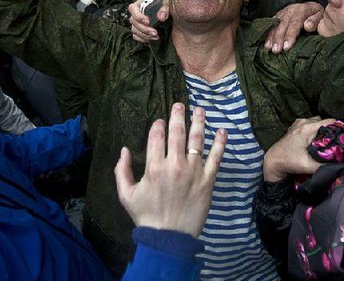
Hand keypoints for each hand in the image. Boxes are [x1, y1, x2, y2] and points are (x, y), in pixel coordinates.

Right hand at [115, 103, 226, 236]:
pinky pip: (216, 157)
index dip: (158, 125)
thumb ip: (122, 171)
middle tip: (179, 105)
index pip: (157, 136)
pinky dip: (220, 143)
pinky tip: (222, 131)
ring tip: (200, 109)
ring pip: (197, 140)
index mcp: (154, 166)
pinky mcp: (207, 180)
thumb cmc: (146, 216)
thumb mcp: (125, 195)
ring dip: (199, 122)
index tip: (160, 121)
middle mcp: (174, 164)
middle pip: (177, 132)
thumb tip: (123, 150)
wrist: (168, 238)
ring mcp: (193, 171)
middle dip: (178, 115)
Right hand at [129, 0, 169, 42]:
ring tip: (155, 36)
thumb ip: (165, 9)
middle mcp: (137, 12)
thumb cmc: (165, 7)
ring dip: (144, 35)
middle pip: (133, 21)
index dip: (138, 16)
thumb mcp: (167, 4)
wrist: (168, 15)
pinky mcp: (138, 29)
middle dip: (144, 28)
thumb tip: (161, 16)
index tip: (148, 21)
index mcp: (142, 3)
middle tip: (155, 32)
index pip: (133, 8)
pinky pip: (136, 36)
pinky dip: (143, 38)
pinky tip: (151, 38)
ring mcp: (137, 21)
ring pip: (134, 30)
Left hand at [263, 117, 336, 181]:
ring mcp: (298, 123)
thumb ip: (325, 165)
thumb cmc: (289, 162)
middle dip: (332, 129)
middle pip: (324, 121)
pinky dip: (315, 129)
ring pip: (317, 121)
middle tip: (339, 139)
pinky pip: (309, 124)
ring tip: (329, 140)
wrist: (273, 161)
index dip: (339, 127)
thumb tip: (340, 165)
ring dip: (323, 129)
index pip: (329, 121)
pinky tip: (317, 139)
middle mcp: (303, 122)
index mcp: (307, 128)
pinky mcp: (295, 127)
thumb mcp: (309, 165)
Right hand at [264, 2, 323, 53]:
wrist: (310, 5)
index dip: (290, 35)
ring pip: (275, 24)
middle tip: (276, 50)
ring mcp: (282, 13)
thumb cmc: (316, 14)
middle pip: (282, 24)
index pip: (294, 23)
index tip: (286, 47)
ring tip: (268, 48)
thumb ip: (315, 20)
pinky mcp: (277, 16)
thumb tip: (307, 26)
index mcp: (301, 10)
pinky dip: (267, 34)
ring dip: (271, 37)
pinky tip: (266, 43)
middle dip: (278, 38)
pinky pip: (271, 24)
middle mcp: (290, 10)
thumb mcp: (320, 15)